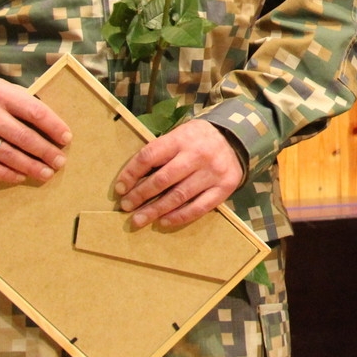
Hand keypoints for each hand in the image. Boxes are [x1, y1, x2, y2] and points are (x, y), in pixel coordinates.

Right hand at [0, 76, 70, 183]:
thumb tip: (53, 128)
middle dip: (45, 151)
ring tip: (46, 173)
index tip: (66, 138)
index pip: (34, 111)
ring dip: (29, 166)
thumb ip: (24, 104)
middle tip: (59, 161)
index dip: (53, 126)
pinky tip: (20, 176)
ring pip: (6, 155)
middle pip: (22, 136)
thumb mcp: (3, 89)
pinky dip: (6, 174)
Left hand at [114, 119, 244, 229]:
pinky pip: (199, 207)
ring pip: (179, 196)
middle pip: (163, 179)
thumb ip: (161, 152)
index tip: (120, 188)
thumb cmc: (198, 139)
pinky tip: (164, 221)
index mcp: (182, 138)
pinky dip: (179, 216)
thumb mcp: (180, 134)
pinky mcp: (224, 187)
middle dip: (140, 195)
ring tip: (139, 219)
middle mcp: (198, 154)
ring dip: (155, 210)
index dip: (131, 173)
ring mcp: (212, 172)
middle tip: (126, 207)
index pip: (150, 156)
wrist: (236, 139)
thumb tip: (132, 179)